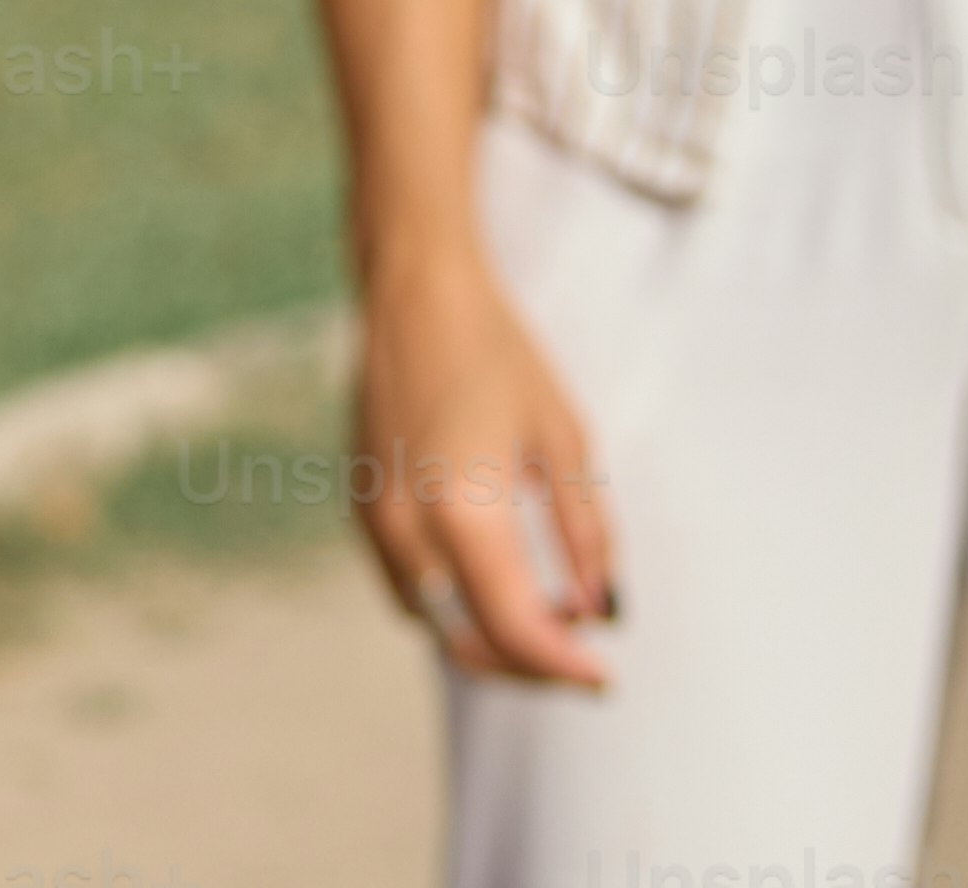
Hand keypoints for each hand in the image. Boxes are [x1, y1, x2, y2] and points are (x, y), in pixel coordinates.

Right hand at [342, 236, 618, 687]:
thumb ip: (584, 532)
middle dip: (527, 665)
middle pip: (467, 643)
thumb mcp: (563, 438)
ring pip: (433, 623)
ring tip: (548, 618)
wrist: (414, 290)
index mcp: (464, 512)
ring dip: (489, 638)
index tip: (604, 677)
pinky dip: (454, 606)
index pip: (516, 628)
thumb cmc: (495, 349)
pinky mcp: (363, 508)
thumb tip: (599, 608)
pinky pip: (409, 589)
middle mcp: (408, 530)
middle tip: (581, 657)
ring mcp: (376, 522)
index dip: (564, 666)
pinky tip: (496, 583)